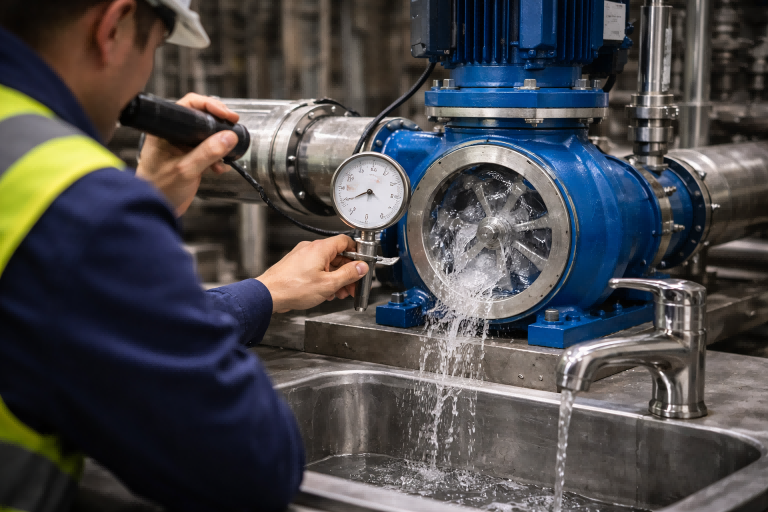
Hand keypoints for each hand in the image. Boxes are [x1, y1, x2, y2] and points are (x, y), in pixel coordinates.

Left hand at [135, 93, 239, 215]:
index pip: (189, 106)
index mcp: (165, 130)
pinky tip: (219, 168)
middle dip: (219, 124)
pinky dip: (217, 158)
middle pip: (201, 118)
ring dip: (220, 143)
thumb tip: (228, 137)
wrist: (155, 210)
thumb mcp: (186, 170)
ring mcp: (182, 146)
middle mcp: (173, 135)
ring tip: (227, 153)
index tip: (227, 114)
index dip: (209, 106)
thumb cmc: (159, 189)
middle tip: (233, 126)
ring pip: (207, 135)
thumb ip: (207, 153)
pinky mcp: (189, 158)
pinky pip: (208, 151)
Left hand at [257, 235, 368, 313]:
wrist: (268, 294)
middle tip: (353, 285)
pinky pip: (316, 268)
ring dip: (336, 278)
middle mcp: (311, 248)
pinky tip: (326, 292)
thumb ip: (348, 274)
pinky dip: (324, 279)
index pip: (346, 241)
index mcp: (321, 248)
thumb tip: (361, 267)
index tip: (362, 263)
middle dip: (347, 272)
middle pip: (337, 255)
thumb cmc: (293, 288)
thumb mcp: (328, 284)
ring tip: (340, 292)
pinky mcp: (296, 265)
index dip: (357, 252)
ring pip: (327, 264)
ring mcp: (302, 256)